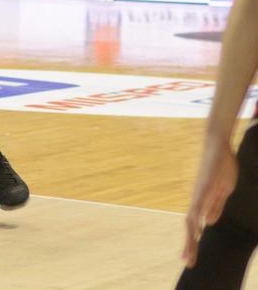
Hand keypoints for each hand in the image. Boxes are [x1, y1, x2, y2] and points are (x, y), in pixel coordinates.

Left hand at [183, 138, 237, 267]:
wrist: (219, 147)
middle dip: (189, 245)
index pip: (194, 226)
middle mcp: (197, 200)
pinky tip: (196, 229)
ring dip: (189, 238)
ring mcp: (199, 193)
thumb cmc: (220, 168)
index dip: (191, 241)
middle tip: (187, 263)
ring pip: (190, 219)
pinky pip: (198, 205)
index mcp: (202, 203)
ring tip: (188, 254)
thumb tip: (207, 223)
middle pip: (189, 226)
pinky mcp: (204, 186)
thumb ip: (215, 206)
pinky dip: (196, 219)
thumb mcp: (222, 191)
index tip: (189, 258)